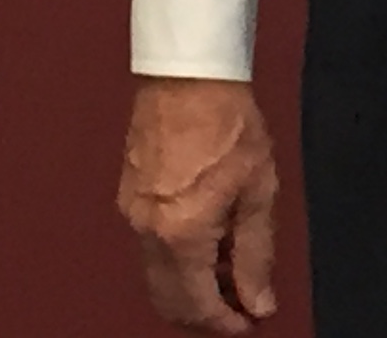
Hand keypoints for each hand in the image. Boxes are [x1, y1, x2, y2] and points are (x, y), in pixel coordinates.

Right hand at [118, 76, 280, 332]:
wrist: (187, 73)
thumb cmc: (228, 122)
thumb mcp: (258, 189)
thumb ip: (256, 253)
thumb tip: (258, 302)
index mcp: (181, 235)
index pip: (198, 305)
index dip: (226, 322)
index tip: (250, 321)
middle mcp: (147, 232)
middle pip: (168, 300)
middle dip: (203, 314)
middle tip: (238, 306)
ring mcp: (132, 214)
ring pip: (156, 276)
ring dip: (189, 288)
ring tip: (228, 274)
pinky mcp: (128, 196)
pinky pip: (149, 248)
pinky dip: (174, 261)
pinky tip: (205, 245)